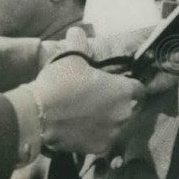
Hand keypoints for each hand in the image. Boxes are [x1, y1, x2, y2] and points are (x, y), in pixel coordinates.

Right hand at [29, 27, 143, 153]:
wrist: (38, 115)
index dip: (129, 86)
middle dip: (118, 104)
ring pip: (117, 126)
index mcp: (123, 90)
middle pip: (130, 108)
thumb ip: (78, 42)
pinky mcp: (99, 148)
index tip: (117, 84)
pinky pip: (103, 141)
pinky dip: (95, 136)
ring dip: (108, 121)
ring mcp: (113, 133)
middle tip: (99, 99)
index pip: (140, 89)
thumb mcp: (69, 58)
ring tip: (88, 116)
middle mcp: (125, 113)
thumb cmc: (59, 83)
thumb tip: (76, 30)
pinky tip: (81, 130)